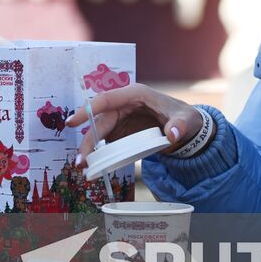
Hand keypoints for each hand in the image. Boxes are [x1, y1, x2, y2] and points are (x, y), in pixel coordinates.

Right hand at [66, 83, 204, 163]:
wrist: (187, 129)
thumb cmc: (186, 118)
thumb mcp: (187, 120)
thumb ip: (180, 125)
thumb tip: (172, 134)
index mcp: (135, 95)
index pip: (106, 99)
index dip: (88, 110)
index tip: (73, 122)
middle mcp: (124, 106)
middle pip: (100, 121)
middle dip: (88, 140)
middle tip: (80, 159)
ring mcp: (122, 119)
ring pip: (100, 132)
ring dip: (90, 148)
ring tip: (83, 166)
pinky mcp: (122, 132)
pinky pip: (107, 142)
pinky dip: (99, 153)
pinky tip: (94, 166)